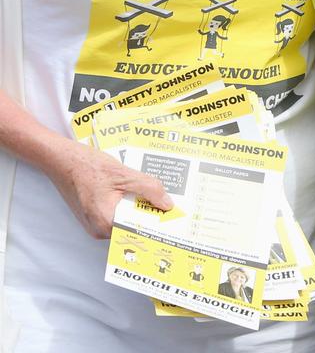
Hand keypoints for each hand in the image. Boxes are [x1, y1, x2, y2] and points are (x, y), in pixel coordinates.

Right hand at [45, 136, 172, 238]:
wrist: (62, 160)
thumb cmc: (88, 166)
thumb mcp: (124, 174)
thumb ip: (148, 188)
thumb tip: (167, 204)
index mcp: (106, 222)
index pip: (138, 232)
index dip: (156, 227)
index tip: (172, 222)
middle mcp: (98, 230)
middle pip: (132, 227)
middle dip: (148, 216)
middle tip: (166, 206)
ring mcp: (94, 225)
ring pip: (123, 221)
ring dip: (137, 209)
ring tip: (152, 197)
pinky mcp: (92, 217)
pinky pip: (115, 215)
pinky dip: (125, 205)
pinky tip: (133, 193)